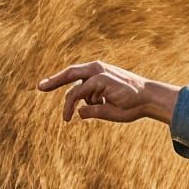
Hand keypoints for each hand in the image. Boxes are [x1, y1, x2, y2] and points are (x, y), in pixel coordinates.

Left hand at [37, 62, 178, 125]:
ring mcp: (97, 73)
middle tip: (39, 87)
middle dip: (53, 81)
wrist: (148, 100)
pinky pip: (81, 94)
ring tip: (66, 118)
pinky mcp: (100, 79)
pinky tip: (77, 114)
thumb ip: (93, 109)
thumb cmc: (131, 106)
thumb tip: (78, 112)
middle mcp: (96, 70)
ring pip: (75, 90)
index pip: (75, 76)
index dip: (60, 81)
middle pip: (70, 74)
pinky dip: (77, 105)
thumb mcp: (108, 109)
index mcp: (98, 74)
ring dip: (68, 105)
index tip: (46, 86)